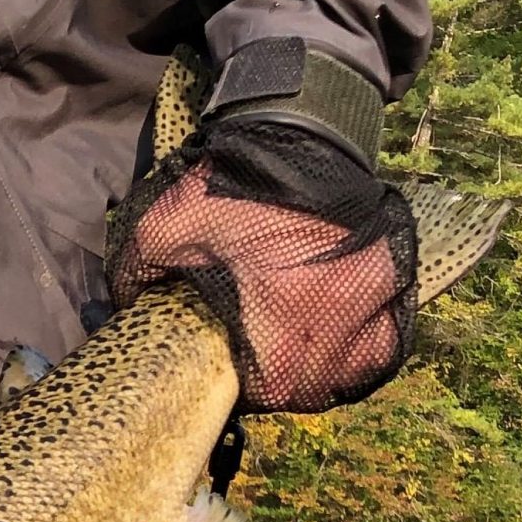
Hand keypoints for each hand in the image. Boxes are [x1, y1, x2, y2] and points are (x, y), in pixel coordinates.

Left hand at [107, 125, 416, 412]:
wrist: (298, 130)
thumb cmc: (231, 184)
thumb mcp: (166, 227)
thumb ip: (138, 276)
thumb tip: (127, 310)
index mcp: (285, 305)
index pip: (276, 389)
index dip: (252, 391)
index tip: (236, 377)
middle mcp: (341, 306)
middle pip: (318, 386)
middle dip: (288, 387)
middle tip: (262, 369)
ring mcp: (375, 291)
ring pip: (358, 366)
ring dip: (328, 373)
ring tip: (299, 360)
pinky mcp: (393, 272)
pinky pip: (387, 337)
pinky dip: (363, 348)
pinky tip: (335, 342)